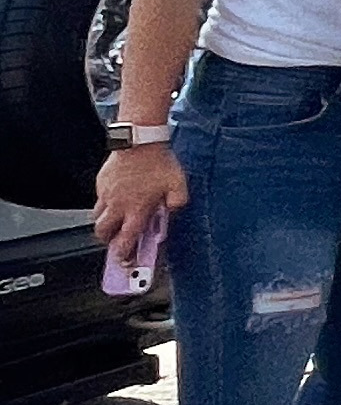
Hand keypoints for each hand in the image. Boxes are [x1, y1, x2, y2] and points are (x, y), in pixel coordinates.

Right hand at [93, 144, 188, 268]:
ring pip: (97, 217)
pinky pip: (98, 198)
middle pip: (103, 232)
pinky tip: (116, 198)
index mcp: (136, 210)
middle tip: (116, 241)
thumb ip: (177, 203)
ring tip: (115, 222)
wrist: (139, 142)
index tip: (124, 262)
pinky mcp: (101, 182)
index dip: (124, 254)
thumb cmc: (158, 163)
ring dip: (105, 223)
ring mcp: (106, 194)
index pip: (126, 240)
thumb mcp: (179, 186)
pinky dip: (105, 203)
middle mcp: (118, 205)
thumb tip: (174, 211)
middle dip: (108, 241)